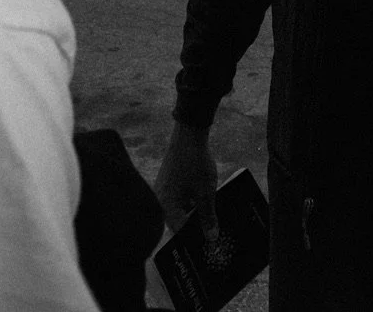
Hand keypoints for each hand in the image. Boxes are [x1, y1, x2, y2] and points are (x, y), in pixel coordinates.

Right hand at [153, 122, 219, 239]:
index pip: (179, 232)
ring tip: (209, 210)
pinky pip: (178, 199)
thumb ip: (207, 217)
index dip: (196, 236)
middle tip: (213, 226)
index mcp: (165, 207)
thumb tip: (211, 238)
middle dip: (195, 224)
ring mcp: (162, 191)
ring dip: (194, 211)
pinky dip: (190, 200)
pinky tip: (203, 197)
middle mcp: (159, 201)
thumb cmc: (195, 164)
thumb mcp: (205, 193)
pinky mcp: (167, 183)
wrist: (189, 134)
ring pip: (179, 210)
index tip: (210, 238)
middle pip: (178, 221)